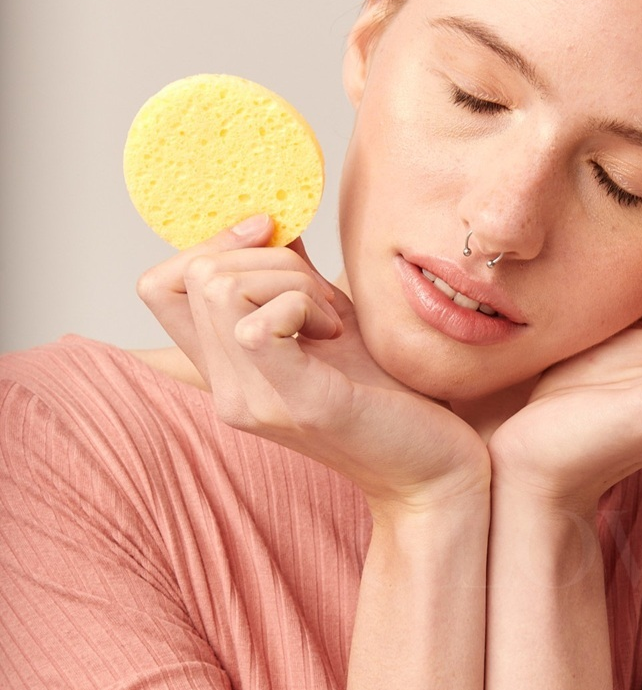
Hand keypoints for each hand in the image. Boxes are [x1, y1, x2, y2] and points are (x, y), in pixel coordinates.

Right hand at [137, 216, 489, 514]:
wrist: (432, 470)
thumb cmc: (389, 396)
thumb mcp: (330, 322)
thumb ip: (292, 280)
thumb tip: (273, 219)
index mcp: (230, 369)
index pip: (159, 286)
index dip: (207, 244)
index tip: (272, 239)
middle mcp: (228, 389)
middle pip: (198, 272)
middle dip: (270, 260)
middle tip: (323, 302)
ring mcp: (254, 401)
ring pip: (220, 286)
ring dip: (290, 281)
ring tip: (332, 320)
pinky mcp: (296, 403)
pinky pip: (256, 325)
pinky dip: (300, 303)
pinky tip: (335, 331)